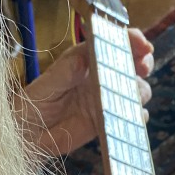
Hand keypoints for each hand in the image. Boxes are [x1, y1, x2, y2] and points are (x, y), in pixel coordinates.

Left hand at [17, 28, 153, 154]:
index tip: (142, 45)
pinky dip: (138, 115)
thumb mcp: (47, 84)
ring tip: (134, 96)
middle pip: (133, 63)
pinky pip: (131, 116)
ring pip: (137, 89)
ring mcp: (107, 98)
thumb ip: (65, 72)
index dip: (132, 39)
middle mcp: (101, 76)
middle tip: (144, 67)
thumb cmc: (35, 103)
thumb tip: (83, 60)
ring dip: (141, 90)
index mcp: (87, 58)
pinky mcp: (109, 120)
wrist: (30, 134)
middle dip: (144, 62)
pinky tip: (136, 116)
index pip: (114, 42)